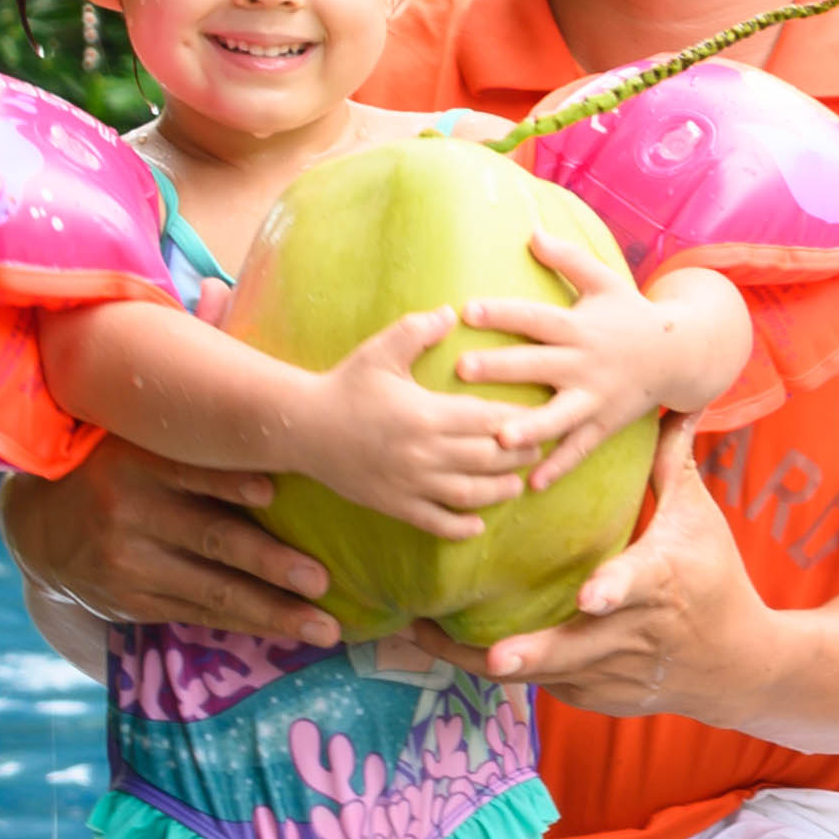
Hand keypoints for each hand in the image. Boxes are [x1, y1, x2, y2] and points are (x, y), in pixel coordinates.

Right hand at [3, 439, 335, 642]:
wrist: (37, 527)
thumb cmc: (116, 471)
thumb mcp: (135, 443)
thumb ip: (191, 443)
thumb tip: (285, 436)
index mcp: (133, 462)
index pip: (187, 468)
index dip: (228, 479)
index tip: (271, 488)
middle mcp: (128, 514)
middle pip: (211, 537)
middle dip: (270, 562)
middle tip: (321, 579)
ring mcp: (129, 565)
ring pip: (213, 590)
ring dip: (274, 611)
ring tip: (323, 628)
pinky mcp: (134, 603)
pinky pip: (202, 614)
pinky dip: (250, 623)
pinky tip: (289, 630)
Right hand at [293, 309, 515, 541]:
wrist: (302, 427)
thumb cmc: (345, 385)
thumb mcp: (379, 352)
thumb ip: (417, 331)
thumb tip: (451, 311)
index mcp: (426, 414)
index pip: (488, 420)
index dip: (517, 422)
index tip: (534, 418)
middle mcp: (423, 452)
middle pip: (487, 459)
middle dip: (517, 456)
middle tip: (536, 450)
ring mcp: (409, 483)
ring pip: (469, 494)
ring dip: (499, 492)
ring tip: (515, 485)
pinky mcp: (394, 505)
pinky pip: (435, 522)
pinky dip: (460, 527)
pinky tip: (477, 524)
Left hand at [432, 437, 770, 707]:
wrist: (735, 665)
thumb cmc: (716, 580)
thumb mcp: (699, 520)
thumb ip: (672, 465)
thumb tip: (673, 403)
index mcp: (661, 582)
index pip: (638, 585)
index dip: (615, 590)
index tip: (590, 598)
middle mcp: (634, 633)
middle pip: (577, 648)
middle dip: (534, 654)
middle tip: (493, 654)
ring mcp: (612, 671)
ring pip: (544, 673)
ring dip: (483, 660)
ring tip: (422, 637)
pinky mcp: (595, 695)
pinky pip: (543, 684)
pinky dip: (502, 672)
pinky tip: (447, 648)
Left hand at [454, 246, 746, 481]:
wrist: (680, 354)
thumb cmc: (630, 313)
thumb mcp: (605, 280)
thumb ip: (568, 259)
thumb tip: (531, 231)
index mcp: (579, 327)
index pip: (536, 317)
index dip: (503, 312)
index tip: (467, 309)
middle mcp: (585, 363)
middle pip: (539, 365)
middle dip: (502, 368)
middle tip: (462, 369)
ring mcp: (595, 397)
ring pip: (559, 416)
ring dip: (531, 427)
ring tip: (500, 438)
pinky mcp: (604, 423)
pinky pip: (580, 449)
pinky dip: (559, 466)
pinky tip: (531, 483)